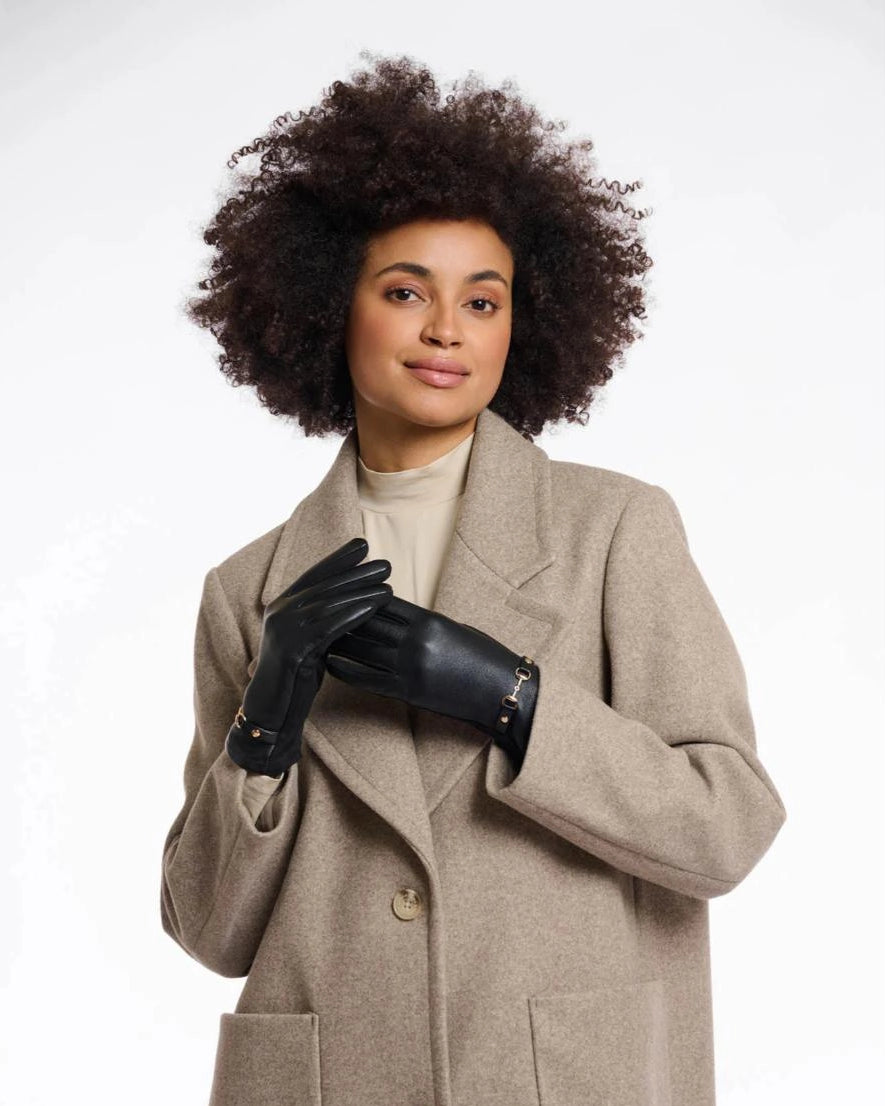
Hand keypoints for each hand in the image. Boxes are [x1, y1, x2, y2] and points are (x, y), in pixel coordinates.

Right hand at [226, 537, 391, 775]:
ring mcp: (282, 630)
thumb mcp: (311, 642)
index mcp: (282, 606)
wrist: (272, 713)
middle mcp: (279, 612)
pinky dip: (350, 615)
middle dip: (356, 573)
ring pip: (328, 604)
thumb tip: (352, 601)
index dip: (338, 559)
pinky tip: (372, 608)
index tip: (363, 545)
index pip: (314, 575)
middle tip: (386, 564)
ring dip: (360, 593)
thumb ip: (323, 620)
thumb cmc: (295, 679)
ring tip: (389, 585)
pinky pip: (326, 628)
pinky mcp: (290, 650)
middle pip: (324, 586)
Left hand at [325, 594, 538, 770]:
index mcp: (429, 620)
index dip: (358, 594)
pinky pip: (369, 679)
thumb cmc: (483, 657)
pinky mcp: (408, 691)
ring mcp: (411, 667)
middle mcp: (417, 641)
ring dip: (337, 639)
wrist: (502, 691)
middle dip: (340, 613)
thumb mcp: (454, 629)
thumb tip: (393, 615)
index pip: (383, 601)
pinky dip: (346, 669)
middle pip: (368, 621)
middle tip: (315, 608)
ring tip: (314, 633)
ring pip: (364, 648)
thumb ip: (423, 621)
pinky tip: (330, 664)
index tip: (338, 589)